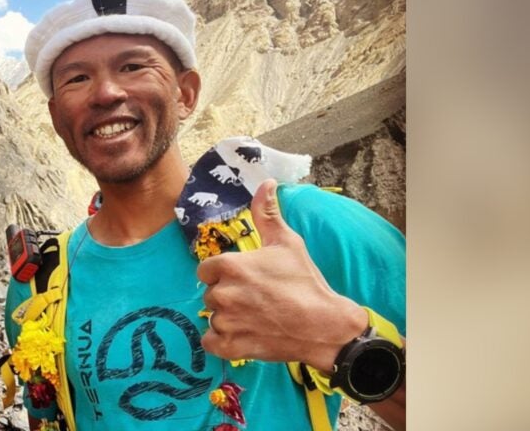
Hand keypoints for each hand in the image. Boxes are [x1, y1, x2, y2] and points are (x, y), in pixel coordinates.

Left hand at [196, 179, 367, 372]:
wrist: (324, 325)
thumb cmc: (305, 281)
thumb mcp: (288, 242)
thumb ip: (268, 213)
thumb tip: (266, 182)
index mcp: (230, 266)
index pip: (206, 269)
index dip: (222, 273)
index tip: (242, 279)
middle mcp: (222, 294)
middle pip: (211, 293)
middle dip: (227, 295)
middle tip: (255, 299)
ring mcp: (225, 322)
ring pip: (213, 318)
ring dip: (228, 319)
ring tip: (255, 317)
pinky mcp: (231, 347)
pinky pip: (211, 342)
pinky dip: (223, 341)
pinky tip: (243, 335)